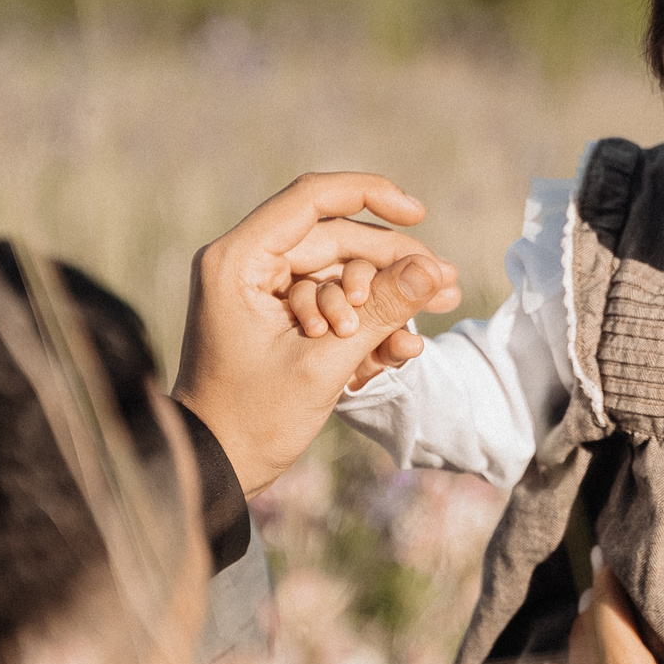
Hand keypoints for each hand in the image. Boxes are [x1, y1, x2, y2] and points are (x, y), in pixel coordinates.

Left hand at [172, 172, 461, 496]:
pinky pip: (331, 302)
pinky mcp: (276, 316)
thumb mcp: (325, 363)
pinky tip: (402, 344)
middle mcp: (247, 264)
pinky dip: (364, 320)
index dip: (370, 194)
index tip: (418, 212)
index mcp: (239, 260)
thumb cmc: (254, 419)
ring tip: (436, 314)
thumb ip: (381, 310)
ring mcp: (262, 290)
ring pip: (339, 272)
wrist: (217, 468)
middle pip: (335, 238)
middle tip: (446, 285)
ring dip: (385, 296)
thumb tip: (434, 270)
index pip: (311, 199)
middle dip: (392, 264)